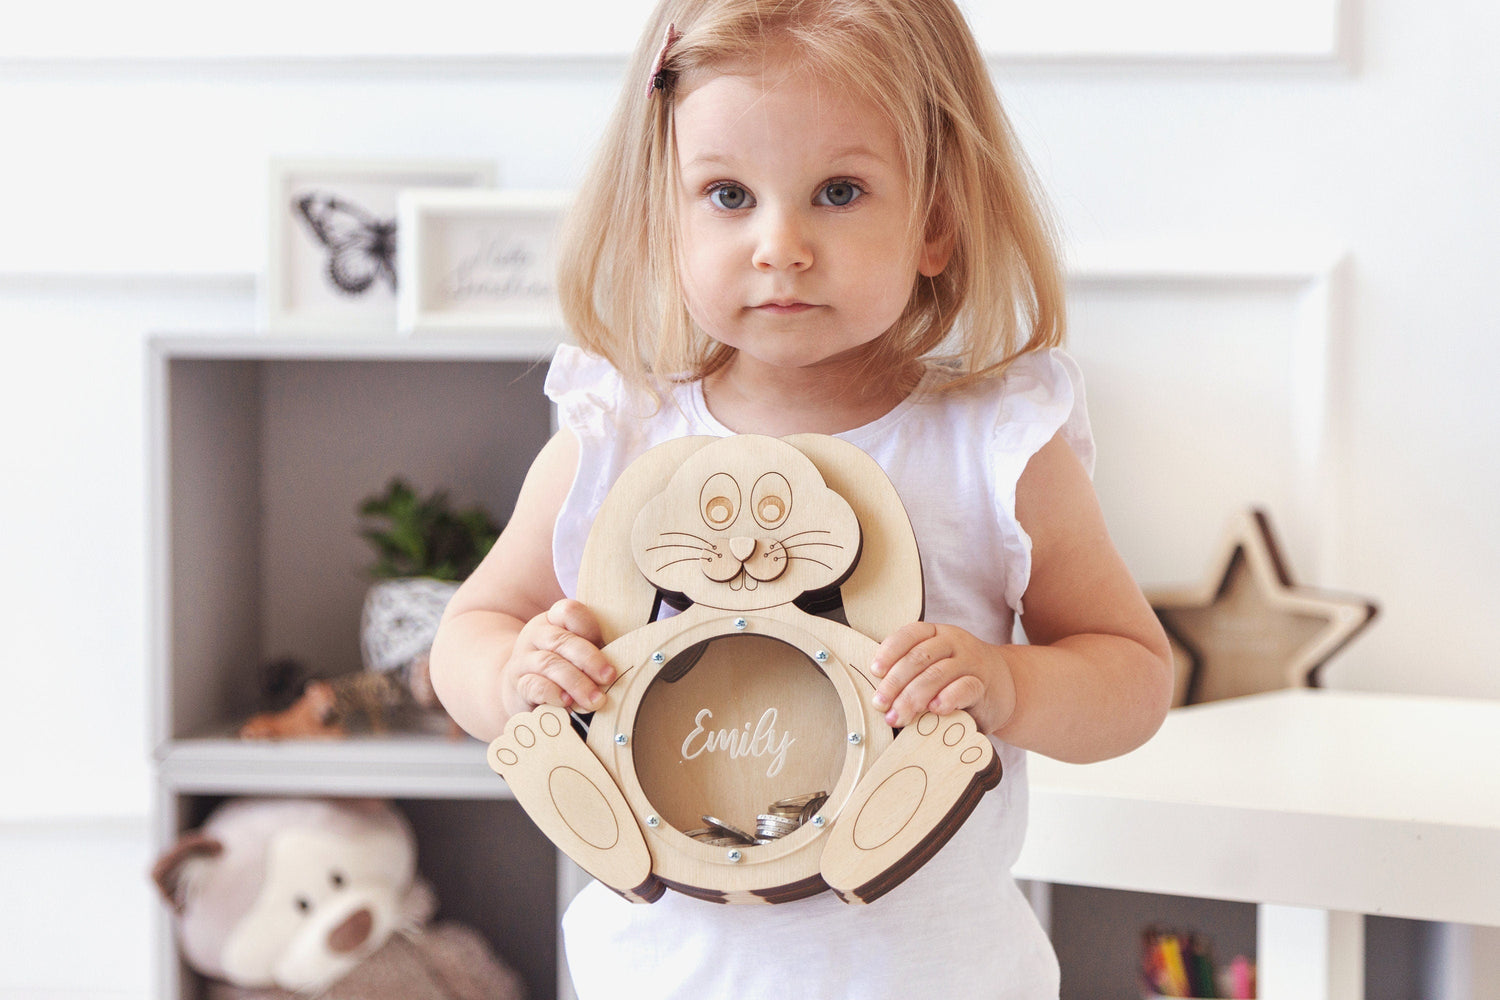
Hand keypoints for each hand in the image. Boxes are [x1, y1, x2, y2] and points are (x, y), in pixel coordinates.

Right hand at [499, 599, 615, 718]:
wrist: (521, 687)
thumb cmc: (561, 665)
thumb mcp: (575, 651)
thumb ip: (595, 649)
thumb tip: (627, 658)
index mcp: (553, 620)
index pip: (569, 611)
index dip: (590, 627)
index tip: (608, 646)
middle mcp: (536, 635)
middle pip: (562, 640)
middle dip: (589, 660)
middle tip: (609, 678)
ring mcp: (524, 659)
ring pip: (549, 664)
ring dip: (576, 683)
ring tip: (595, 700)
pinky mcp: (518, 684)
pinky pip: (534, 685)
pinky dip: (554, 694)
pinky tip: (568, 703)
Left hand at [869, 622, 1015, 733]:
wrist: (1003, 685)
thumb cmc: (956, 677)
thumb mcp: (934, 664)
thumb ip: (910, 671)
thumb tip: (879, 694)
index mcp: (935, 633)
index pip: (909, 634)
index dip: (889, 652)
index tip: (875, 672)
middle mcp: (953, 642)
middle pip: (919, 658)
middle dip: (895, 683)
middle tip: (881, 706)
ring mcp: (970, 662)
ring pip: (937, 674)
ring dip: (913, 697)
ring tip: (899, 716)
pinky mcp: (983, 685)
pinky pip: (964, 687)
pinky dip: (947, 698)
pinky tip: (934, 710)